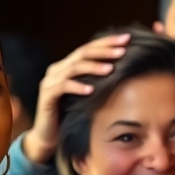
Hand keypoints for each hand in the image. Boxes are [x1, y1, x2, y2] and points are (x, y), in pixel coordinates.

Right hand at [22, 34, 129, 163]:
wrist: (50, 135)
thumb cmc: (73, 114)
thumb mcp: (89, 94)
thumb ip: (100, 81)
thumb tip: (127, 70)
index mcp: (68, 65)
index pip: (89, 47)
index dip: (107, 42)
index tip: (128, 39)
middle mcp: (58, 69)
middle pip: (82, 53)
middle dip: (104, 50)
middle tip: (122, 50)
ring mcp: (50, 81)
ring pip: (73, 68)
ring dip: (93, 67)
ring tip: (111, 69)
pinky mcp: (46, 96)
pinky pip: (62, 87)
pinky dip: (77, 87)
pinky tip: (91, 89)